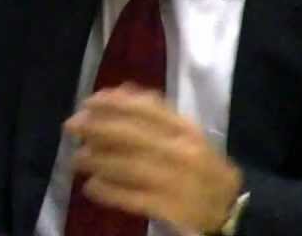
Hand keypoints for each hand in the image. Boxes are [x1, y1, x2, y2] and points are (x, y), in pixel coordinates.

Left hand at [65, 84, 241, 234]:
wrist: (230, 209)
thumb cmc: (201, 167)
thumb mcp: (186, 136)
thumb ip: (156, 115)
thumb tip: (119, 92)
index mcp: (187, 130)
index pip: (147, 109)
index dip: (114, 103)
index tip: (89, 100)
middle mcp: (182, 152)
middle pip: (133, 135)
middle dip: (97, 128)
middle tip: (72, 126)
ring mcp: (176, 181)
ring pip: (129, 166)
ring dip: (97, 160)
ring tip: (76, 158)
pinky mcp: (170, 209)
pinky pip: (133, 198)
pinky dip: (109, 191)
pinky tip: (91, 187)